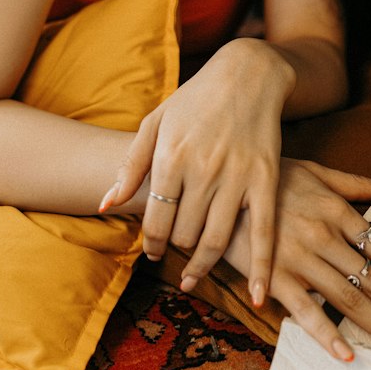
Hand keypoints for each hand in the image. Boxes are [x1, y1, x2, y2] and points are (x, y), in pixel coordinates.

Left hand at [98, 38, 291, 306]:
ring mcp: (237, 176)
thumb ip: (130, 165)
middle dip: (175, 250)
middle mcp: (203, 169)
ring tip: (194, 276)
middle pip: (185, 234)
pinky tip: (259, 296)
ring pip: (218, 240)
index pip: (156, 219)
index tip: (151, 250)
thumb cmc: (195, 98)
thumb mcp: (156, 122)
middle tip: (173, 255)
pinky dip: (262, 268)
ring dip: (204, 265)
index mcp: (172, 156)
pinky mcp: (266, 179)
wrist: (247, 74)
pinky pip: (264, 232)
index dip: (151, 243)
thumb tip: (104, 204)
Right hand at [222, 159, 370, 360]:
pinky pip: (306, 311)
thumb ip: (354, 183)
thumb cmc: (268, 179)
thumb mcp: (314, 172)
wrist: (217, 188)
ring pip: (351, 298)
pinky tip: (348, 355)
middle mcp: (324, 236)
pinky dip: (327, 335)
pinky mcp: (273, 276)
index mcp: (337, 211)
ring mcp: (299, 258)